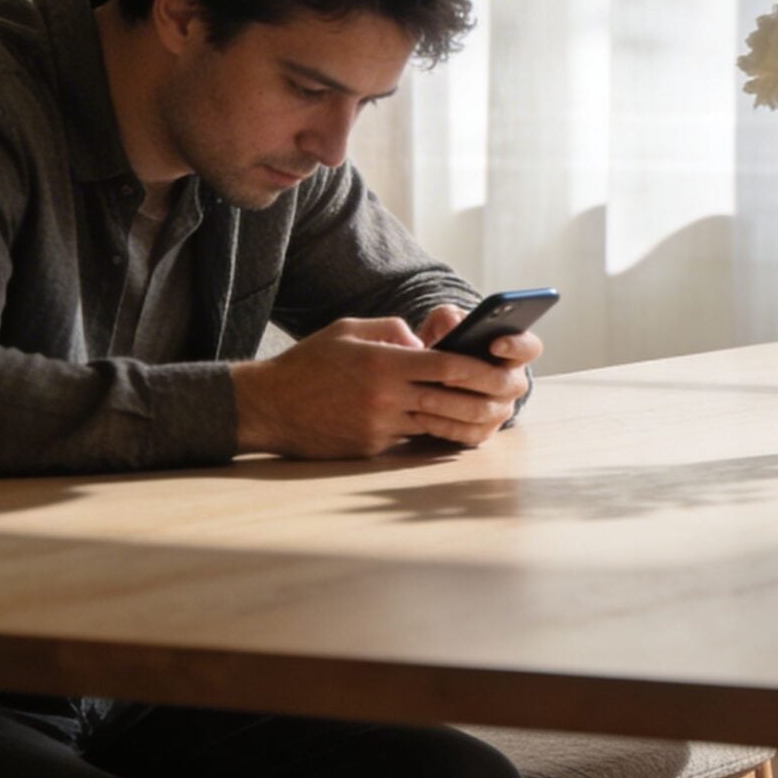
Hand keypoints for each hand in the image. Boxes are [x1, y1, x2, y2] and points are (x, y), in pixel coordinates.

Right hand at [230, 315, 534, 458]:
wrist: (267, 406)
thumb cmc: (310, 362)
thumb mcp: (350, 329)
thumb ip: (392, 330)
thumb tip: (425, 342)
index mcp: (384, 363)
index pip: (446, 365)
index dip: (479, 368)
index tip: (502, 367)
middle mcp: (386, 397)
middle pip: (449, 399)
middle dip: (484, 398)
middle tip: (509, 397)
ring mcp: (379, 426)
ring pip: (435, 423)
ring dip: (463, 419)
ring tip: (489, 413)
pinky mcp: (371, 448)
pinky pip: (409, 437)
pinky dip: (427, 429)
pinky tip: (447, 424)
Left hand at [413, 305, 542, 444]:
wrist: (432, 375)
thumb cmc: (446, 343)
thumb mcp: (444, 322)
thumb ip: (447, 317)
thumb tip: (452, 325)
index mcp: (515, 352)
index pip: (530, 348)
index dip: (517, 346)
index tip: (494, 343)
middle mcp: (514, 383)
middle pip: (504, 383)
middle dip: (473, 378)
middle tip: (445, 375)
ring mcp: (501, 409)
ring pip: (483, 411)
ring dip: (451, 405)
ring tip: (423, 397)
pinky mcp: (483, 432)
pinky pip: (467, 434)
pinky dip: (443, 425)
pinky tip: (420, 415)